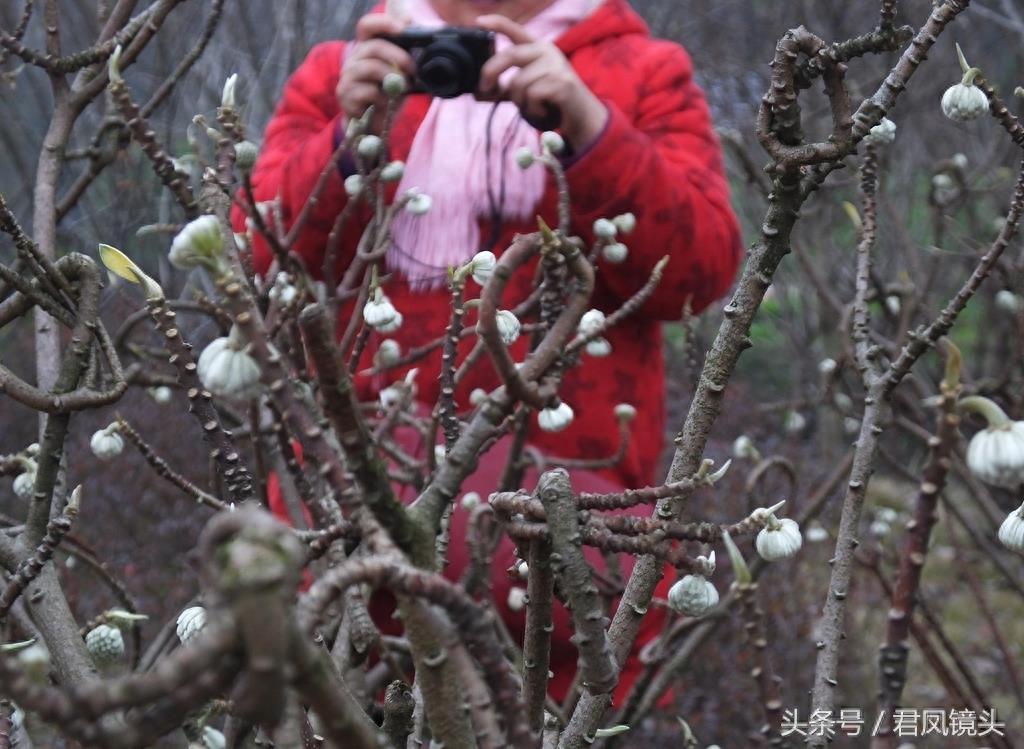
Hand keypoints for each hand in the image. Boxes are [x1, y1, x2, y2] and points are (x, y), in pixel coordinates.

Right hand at [337, 14, 414, 130]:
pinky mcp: (345, 95)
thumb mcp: (399, 75)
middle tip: (412, 69)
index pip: (367, 26)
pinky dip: (382, 98)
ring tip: (401, 88)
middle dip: (398, 56)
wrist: (372, 126)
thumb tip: (414, 34)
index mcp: (366, 49)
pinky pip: (368, 91)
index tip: (403, 28)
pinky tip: (385, 104)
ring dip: (392, 78)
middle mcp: (354, 59)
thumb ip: (404, 57)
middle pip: (373, 46)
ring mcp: (347, 77)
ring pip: (371, 67)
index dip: (384, 23)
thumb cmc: (386, 97)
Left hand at [476, 15, 607, 149]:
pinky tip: (541, 112)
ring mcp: (556, 66)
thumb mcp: (525, 91)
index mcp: (537, 49)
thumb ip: (504, 89)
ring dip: (518, 102)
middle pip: (509, 55)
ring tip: (531, 107)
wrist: (581, 116)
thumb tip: (478, 93)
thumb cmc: (551, 101)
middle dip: (490, 73)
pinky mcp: (562, 83)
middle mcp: (547, 52)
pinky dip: (532, 110)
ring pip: (519, 82)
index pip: (515, 31)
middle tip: (484, 89)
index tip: (479, 22)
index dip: (497, 24)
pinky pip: (532, 96)